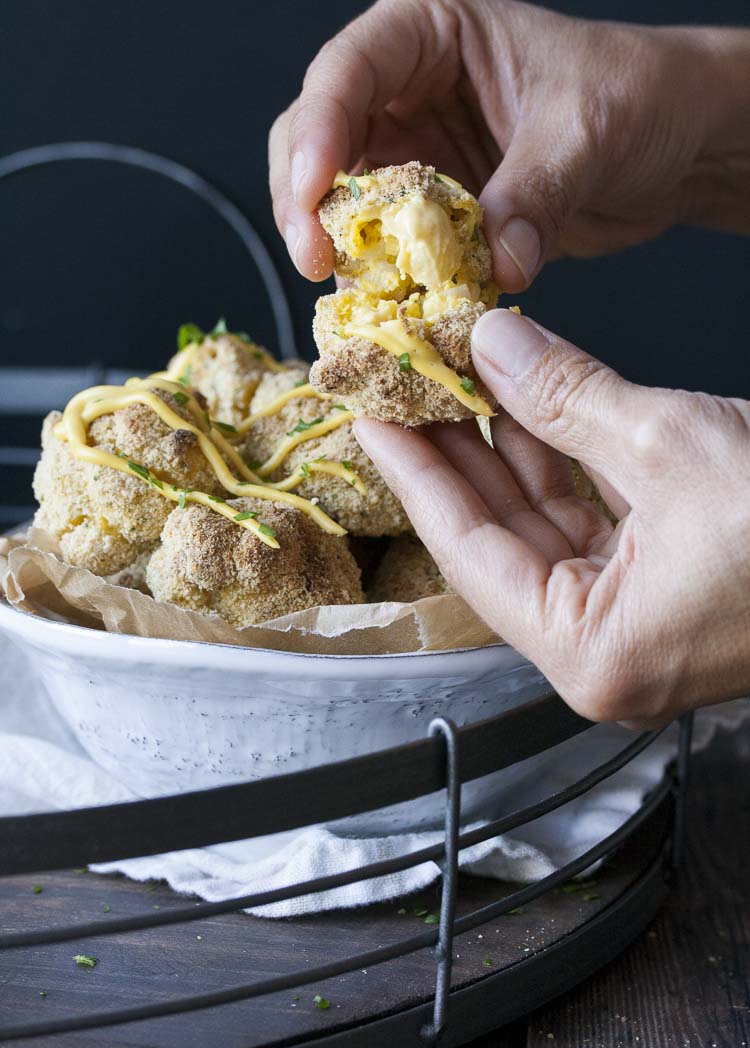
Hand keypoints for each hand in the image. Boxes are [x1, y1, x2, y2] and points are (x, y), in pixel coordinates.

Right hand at [269, 0, 749, 287]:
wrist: (673, 146)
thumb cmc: (636, 95)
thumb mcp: (585, 130)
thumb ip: (533, 194)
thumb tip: (497, 262)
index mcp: (431, 34)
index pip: (347, 71)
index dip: (317, 132)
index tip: (312, 195)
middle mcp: (407, 95)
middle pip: (317, 141)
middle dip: (304, 202)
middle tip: (316, 261)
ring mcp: (417, 160)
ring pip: (342, 205)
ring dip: (341, 252)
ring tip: (350, 296)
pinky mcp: (435, 220)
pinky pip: (392, 254)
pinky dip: (387, 285)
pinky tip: (388, 313)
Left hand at [354, 310, 749, 725]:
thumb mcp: (674, 444)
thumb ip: (568, 397)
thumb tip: (494, 348)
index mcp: (595, 652)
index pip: (467, 553)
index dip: (414, 474)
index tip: (369, 415)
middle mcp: (607, 650)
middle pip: (497, 539)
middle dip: (451, 455)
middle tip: (400, 388)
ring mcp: (640, 619)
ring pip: (543, 524)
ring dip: (504, 451)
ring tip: (451, 381)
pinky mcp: (672, 583)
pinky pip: (592, 518)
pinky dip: (561, 461)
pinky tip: (525, 405)